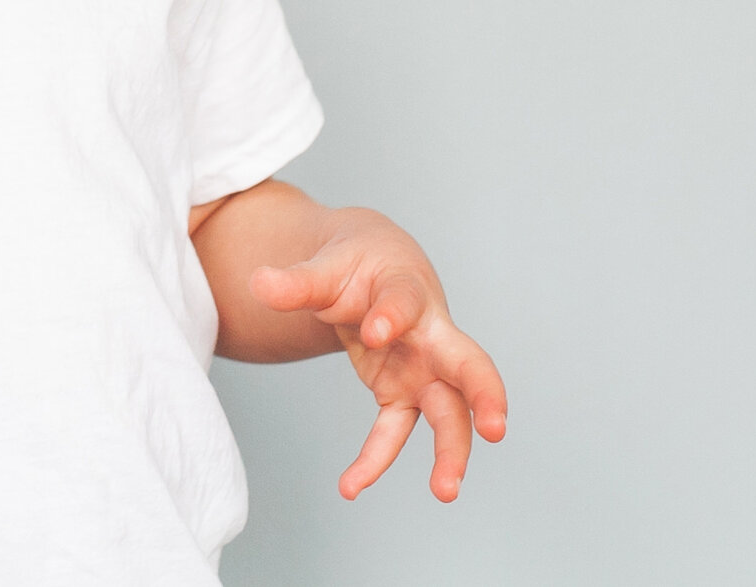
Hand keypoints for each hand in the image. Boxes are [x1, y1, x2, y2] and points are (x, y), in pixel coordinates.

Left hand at [249, 211, 508, 501]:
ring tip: (445, 491)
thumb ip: (296, 282)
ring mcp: (422, 369)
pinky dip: (375, 460)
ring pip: (449, 413)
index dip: (391, 315)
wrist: (375, 267)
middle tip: (496, 428)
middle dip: (486, 396)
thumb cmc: (358, 263)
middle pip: (469, 366)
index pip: (405, 303)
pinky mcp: (403, 393)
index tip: (375, 330)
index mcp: (407, 290)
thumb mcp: (325, 265)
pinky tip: (350, 486)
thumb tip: (259, 283)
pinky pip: (395, 433)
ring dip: (452, 452)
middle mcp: (429, 335)